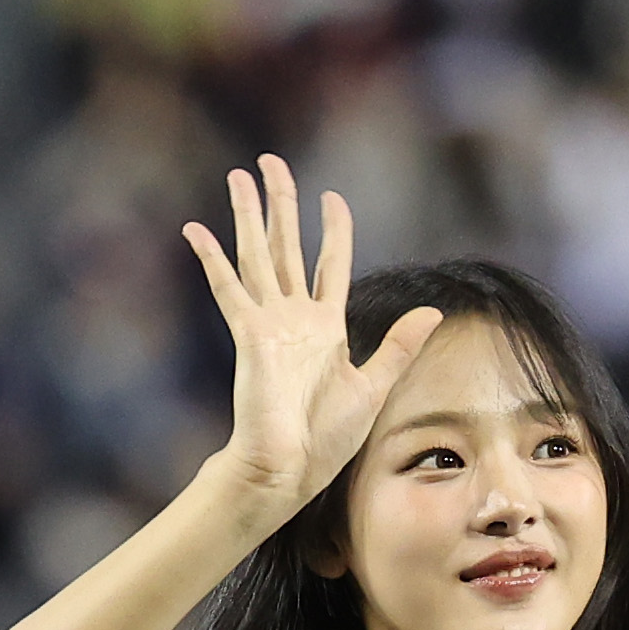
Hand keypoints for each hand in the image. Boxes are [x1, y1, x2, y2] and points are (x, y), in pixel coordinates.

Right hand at [184, 155, 440, 516]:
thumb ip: (399, 346)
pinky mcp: (248, 334)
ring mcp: (268, 324)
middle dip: (280, 203)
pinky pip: (227, 287)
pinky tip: (196, 229)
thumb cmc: (327, 440)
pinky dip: (211, 257)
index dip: (333, 229)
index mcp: (326, 328)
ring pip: (256, 254)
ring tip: (238, 175)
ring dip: (248, 214)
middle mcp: (295, 318)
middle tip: (270, 161)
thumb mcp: (373, 387)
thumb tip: (432, 312)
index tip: (332, 197)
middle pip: (286, 246)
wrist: (290, 469)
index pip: (331, 264)